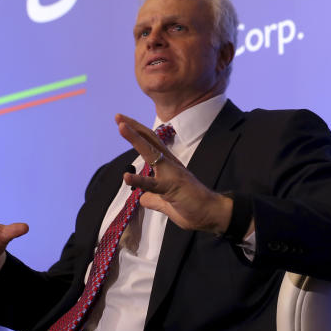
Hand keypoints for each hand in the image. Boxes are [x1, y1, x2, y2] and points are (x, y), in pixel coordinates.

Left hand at [116, 114, 232, 233]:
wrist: (212, 214)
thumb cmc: (192, 207)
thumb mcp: (167, 204)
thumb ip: (154, 200)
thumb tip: (142, 199)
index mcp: (169, 166)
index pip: (151, 144)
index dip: (137, 133)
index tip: (122, 122)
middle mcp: (170, 164)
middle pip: (149, 140)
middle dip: (133, 127)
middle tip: (118, 116)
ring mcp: (170, 173)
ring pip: (150, 153)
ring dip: (135, 138)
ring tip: (121, 126)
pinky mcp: (171, 187)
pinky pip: (153, 184)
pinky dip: (139, 179)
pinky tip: (126, 176)